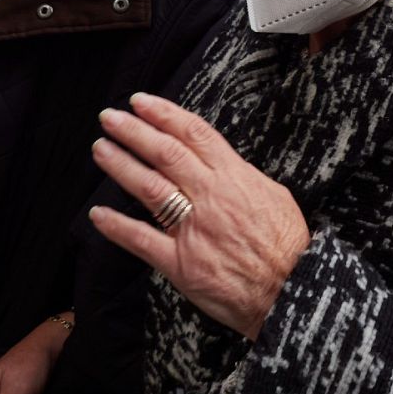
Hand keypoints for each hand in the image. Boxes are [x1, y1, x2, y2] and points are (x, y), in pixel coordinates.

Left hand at [89, 93, 309, 341]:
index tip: (140, 103)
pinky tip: (97, 214)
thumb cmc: (288, 246)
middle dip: (133, 131)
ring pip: (149, 187)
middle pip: (164, 152)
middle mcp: (210, 195)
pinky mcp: (182, 263)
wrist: (294, 290)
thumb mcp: (274, 196)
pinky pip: (141, 240)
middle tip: (109, 118)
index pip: (193, 133)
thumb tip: (224, 164)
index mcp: (234, 176)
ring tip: (100, 149)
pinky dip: (116, 226)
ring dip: (120, 165)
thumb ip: (244, 177)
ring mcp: (193, 228)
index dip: (163, 114)